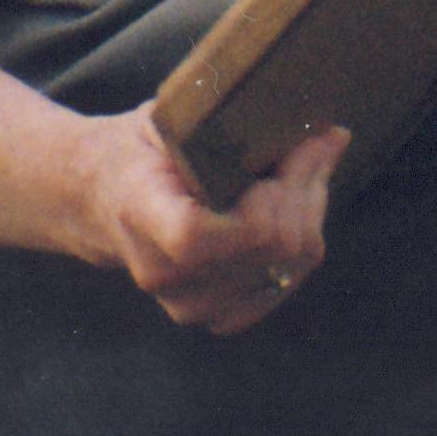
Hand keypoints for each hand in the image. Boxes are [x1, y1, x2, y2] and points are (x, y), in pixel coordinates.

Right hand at [74, 110, 346, 334]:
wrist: (102, 201)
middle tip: (306, 144)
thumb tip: (335, 136)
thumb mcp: (172, 119)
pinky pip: (291, 275)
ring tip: (296, 169)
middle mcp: (164, 274)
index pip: (196, 236)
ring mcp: (192, 304)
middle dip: (301, 185)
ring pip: (291, 261)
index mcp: (139, 215)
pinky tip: (289, 204)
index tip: (274, 155)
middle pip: (266, 245)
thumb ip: (243, 125)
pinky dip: (303, 234)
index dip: (254, 204)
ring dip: (309, 207)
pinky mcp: (219, 316)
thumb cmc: (142, 150)